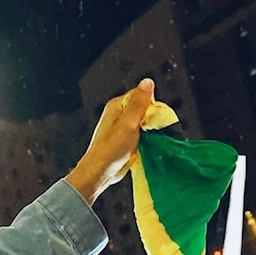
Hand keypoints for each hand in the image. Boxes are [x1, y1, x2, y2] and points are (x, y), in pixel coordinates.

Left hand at [66, 80, 155, 205]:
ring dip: (150, 130)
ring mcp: (122, 127)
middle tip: (152, 132)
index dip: (152, 105)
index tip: (155, 119)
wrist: (100, 173)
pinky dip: (146, 139)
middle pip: (144, 109)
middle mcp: (118, 113)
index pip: (142, 95)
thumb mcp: (129, 124)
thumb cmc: (111, 149)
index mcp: (117, 105)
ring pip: (144, 122)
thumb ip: (139, 103)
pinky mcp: (125, 139)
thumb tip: (147, 81)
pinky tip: (147, 146)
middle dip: (152, 119)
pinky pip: (141, 134)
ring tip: (149, 141)